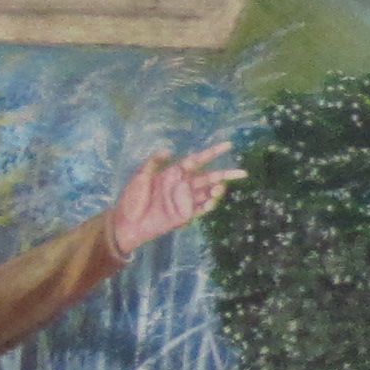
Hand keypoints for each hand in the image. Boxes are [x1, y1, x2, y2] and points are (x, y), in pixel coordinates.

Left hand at [109, 143, 242, 260]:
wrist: (127, 223)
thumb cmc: (131, 199)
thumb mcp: (140, 176)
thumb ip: (153, 162)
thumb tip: (169, 150)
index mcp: (174, 173)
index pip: (198, 160)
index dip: (213, 153)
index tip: (228, 145)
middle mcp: (183, 185)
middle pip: (209, 177)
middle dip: (226, 174)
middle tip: (242, 173)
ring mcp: (185, 201)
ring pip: (208, 193)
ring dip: (217, 190)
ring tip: (219, 189)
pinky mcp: (185, 215)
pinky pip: (202, 209)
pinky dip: (209, 205)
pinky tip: (212, 201)